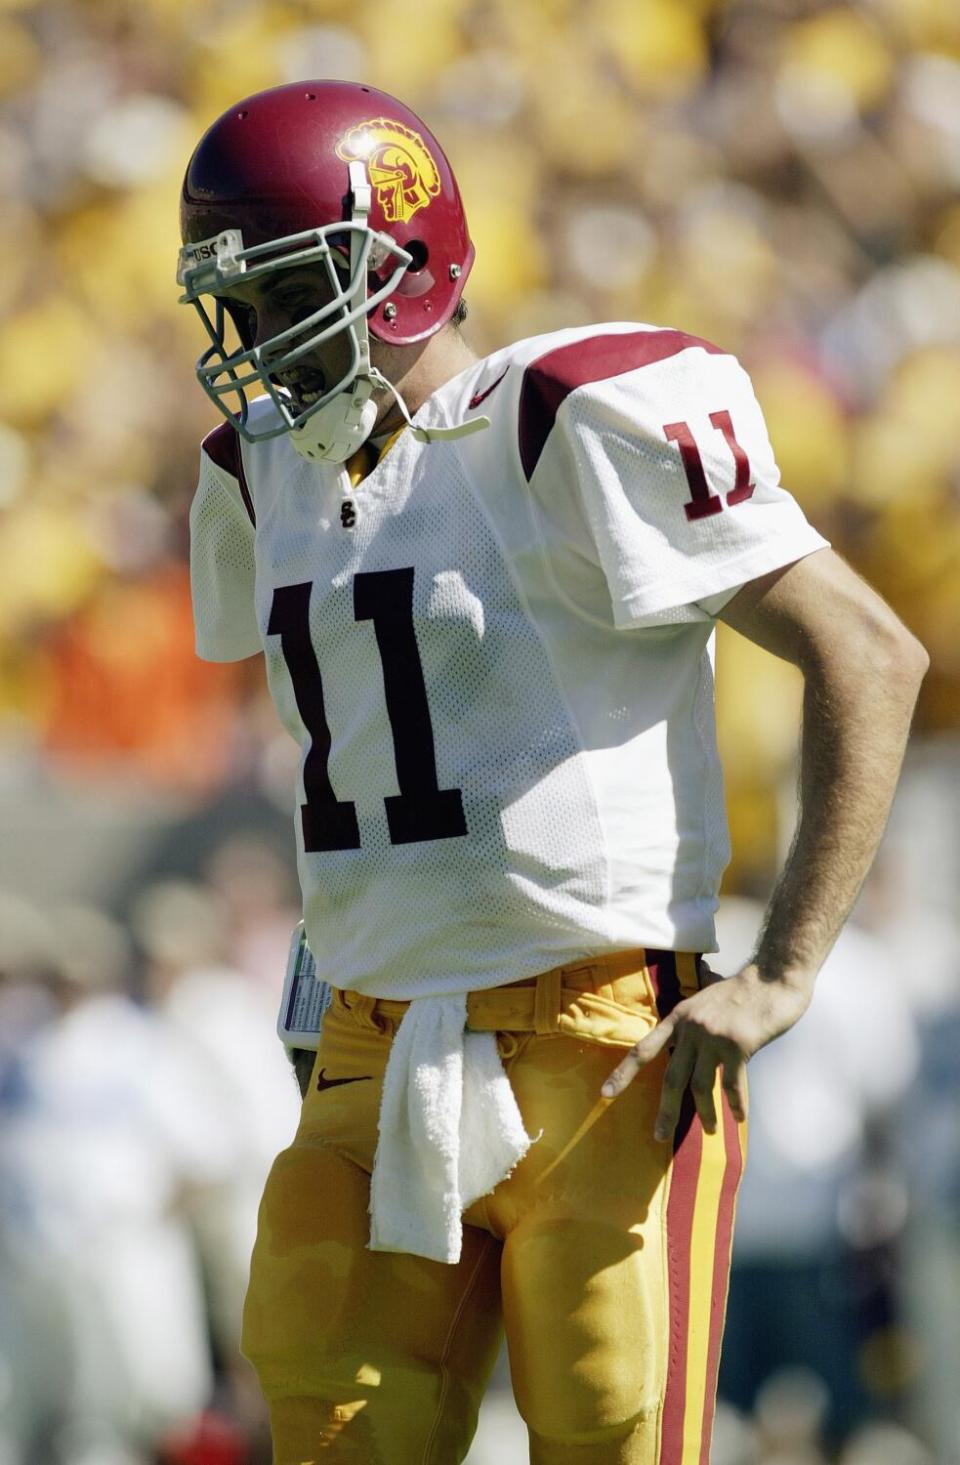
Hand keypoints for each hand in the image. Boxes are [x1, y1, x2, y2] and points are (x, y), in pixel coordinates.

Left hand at [600, 963, 813, 1141]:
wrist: (772, 978)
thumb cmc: (742, 991)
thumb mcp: (705, 999)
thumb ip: (692, 1021)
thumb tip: (682, 1043)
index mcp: (679, 1017)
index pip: (643, 1049)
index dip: (623, 1073)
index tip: (606, 1094)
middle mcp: (691, 1028)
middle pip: (671, 1078)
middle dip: (665, 1110)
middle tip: (658, 1136)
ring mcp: (713, 1036)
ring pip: (701, 1086)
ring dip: (706, 1114)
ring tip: (710, 1131)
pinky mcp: (738, 1044)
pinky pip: (732, 1084)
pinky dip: (736, 1105)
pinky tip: (739, 1118)